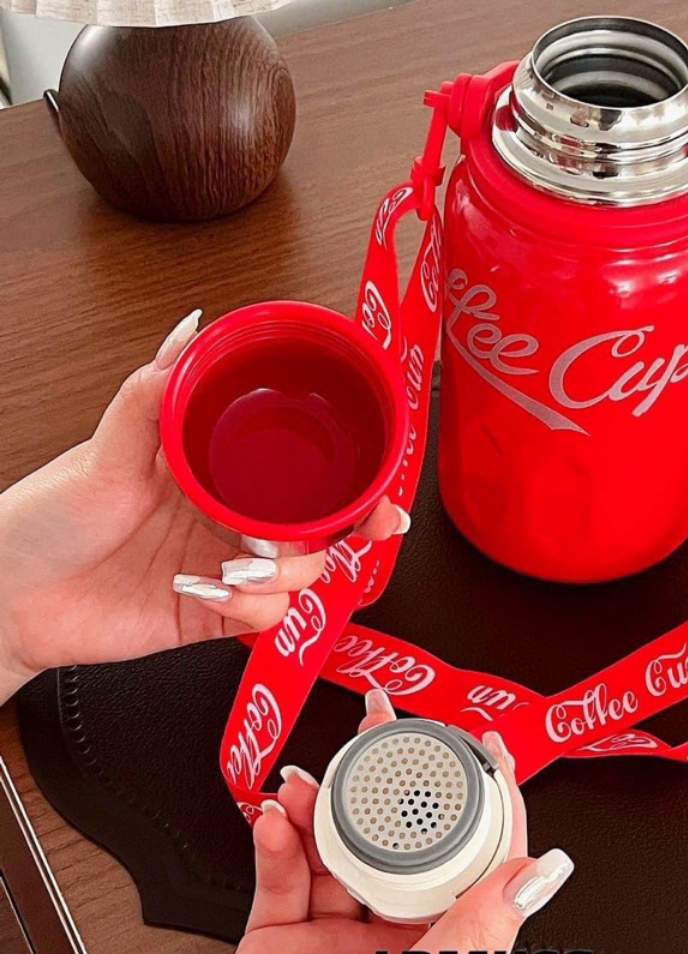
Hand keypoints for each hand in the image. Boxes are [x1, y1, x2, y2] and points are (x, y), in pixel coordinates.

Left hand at [0, 310, 409, 701]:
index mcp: (217, 474)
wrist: (6, 597)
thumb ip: (155, 393)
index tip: (379, 484)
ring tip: (240, 559)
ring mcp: (226, 569)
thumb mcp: (105, 449)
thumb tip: (192, 330)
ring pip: (302, 575)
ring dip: (288, 571)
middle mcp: (230, 520)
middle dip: (352, 532)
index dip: (350, 480)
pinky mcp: (214, 617)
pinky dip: (252, 608)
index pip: (300, 473)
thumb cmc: (45, 518)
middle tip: (359, 531)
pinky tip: (210, 591)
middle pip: (320, 528)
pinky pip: (265, 619)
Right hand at [236, 689, 573, 953]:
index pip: (468, 852)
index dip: (477, 791)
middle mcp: (391, 932)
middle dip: (383, 773)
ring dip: (317, 805)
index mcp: (443, 941)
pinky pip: (278, 880)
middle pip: (393, 834)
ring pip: (331, 846)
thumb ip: (485, 927)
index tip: (479, 741)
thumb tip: (543, 870)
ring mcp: (333, 935)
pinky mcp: (278, 942)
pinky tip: (274, 821)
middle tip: (379, 721)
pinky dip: (273, 844)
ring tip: (308, 782)